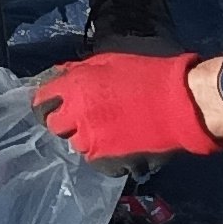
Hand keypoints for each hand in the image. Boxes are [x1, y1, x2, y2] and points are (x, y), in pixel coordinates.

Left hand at [31, 51, 220, 162]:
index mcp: (75, 87)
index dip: (47, 103)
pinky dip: (104, 155)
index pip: (41, 101)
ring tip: (110, 129)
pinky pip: (96, 161)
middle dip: (66, 121)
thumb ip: (79, 71)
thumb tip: (59, 74)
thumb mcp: (109, 62)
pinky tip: (119, 145)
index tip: (55, 105)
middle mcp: (77, 115)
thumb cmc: (148, 76)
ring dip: (87, 138)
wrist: (181, 103)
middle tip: (84, 117)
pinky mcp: (109, 160)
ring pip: (76, 144)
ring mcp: (92, 140)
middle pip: (55, 126)